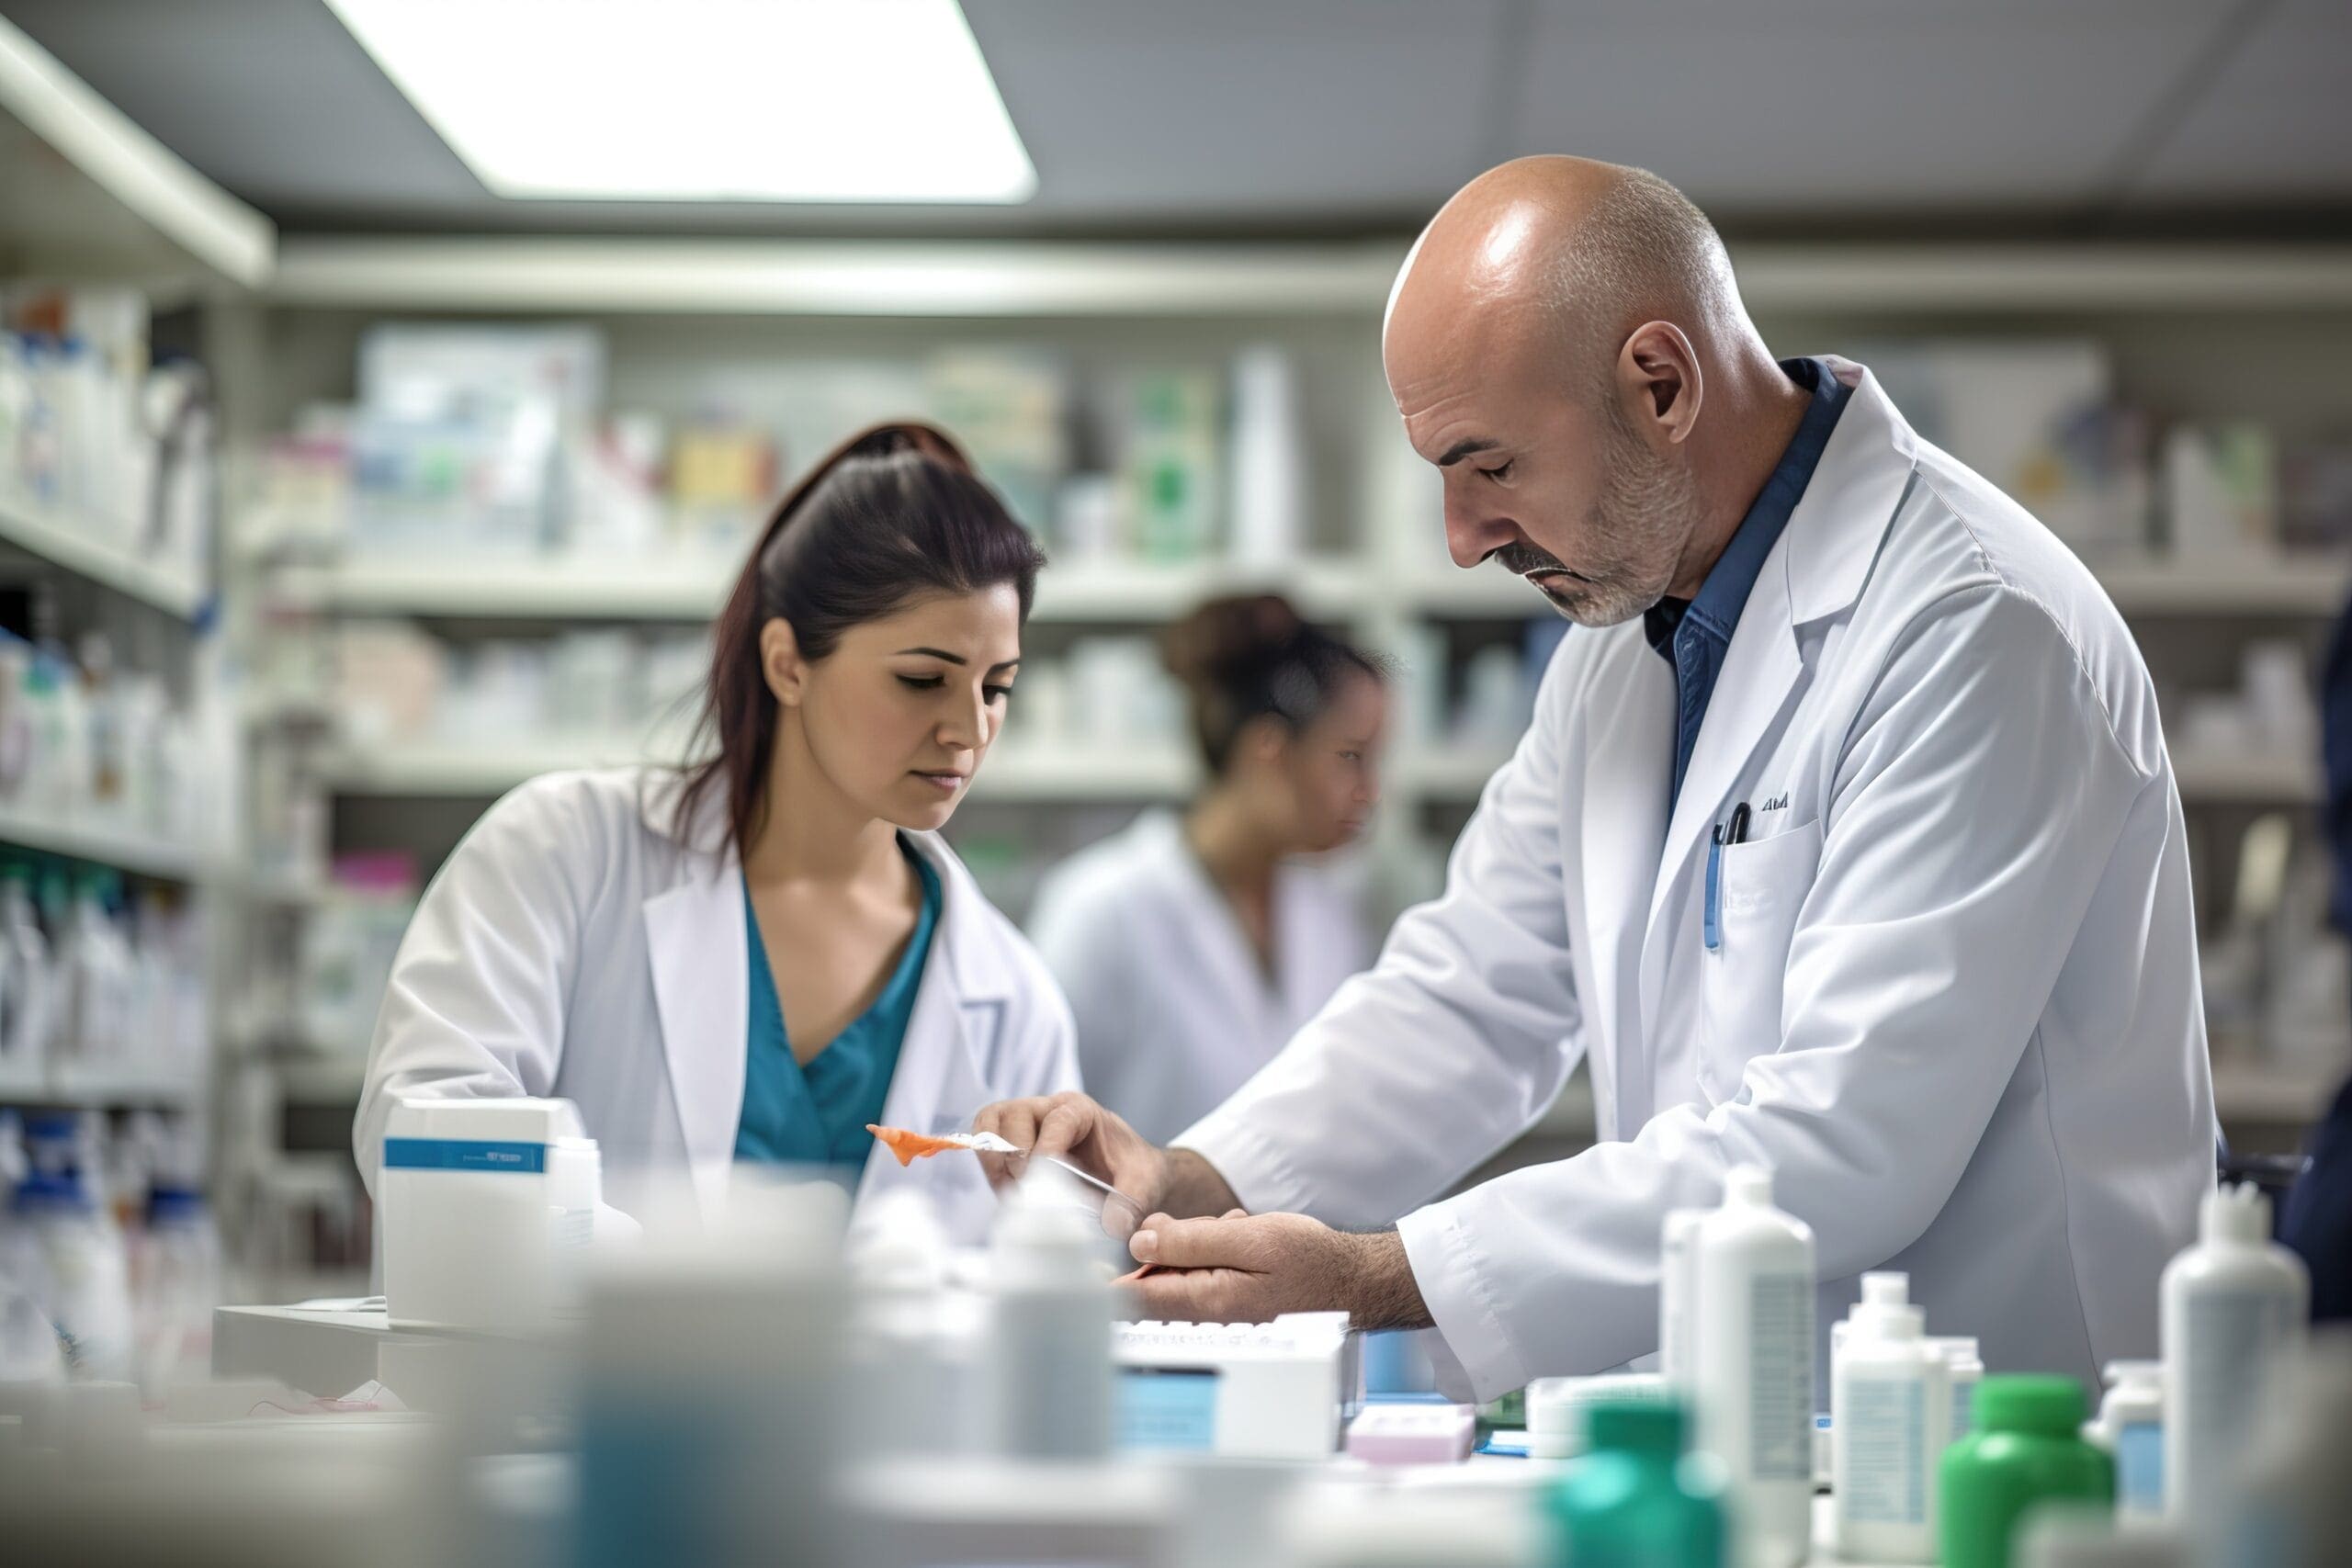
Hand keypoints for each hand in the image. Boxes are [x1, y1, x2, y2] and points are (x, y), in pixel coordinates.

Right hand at [970, 1091, 1166, 1206]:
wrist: (1130, 1174)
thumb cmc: (1135, 1171)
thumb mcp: (1143, 1185)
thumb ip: (1130, 1204)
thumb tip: (1111, 1226)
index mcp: (1080, 1110)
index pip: (1055, 1120)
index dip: (1044, 1151)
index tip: (1043, 1184)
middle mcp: (1049, 1108)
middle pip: (1012, 1116)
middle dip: (1016, 1158)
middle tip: (1030, 1193)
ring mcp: (1026, 1122)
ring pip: (990, 1124)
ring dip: (996, 1163)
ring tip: (1015, 1194)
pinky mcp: (1010, 1140)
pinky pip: (985, 1142)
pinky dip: (990, 1168)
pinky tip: (1009, 1193)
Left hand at [1123, 1211, 1433, 1330]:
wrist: (1355, 1281)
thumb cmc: (1310, 1261)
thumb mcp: (1249, 1237)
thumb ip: (1191, 1240)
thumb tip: (1138, 1243)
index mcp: (1204, 1302)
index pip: (1132, 1300)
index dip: (1098, 1281)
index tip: (1078, 1262)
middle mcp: (1205, 1315)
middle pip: (1153, 1278)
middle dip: (1170, 1242)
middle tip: (1207, 1224)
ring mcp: (1217, 1311)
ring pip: (1180, 1269)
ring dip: (1199, 1241)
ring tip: (1239, 1229)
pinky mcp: (1229, 1302)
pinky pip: (1203, 1272)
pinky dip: (1217, 1249)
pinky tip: (1245, 1237)